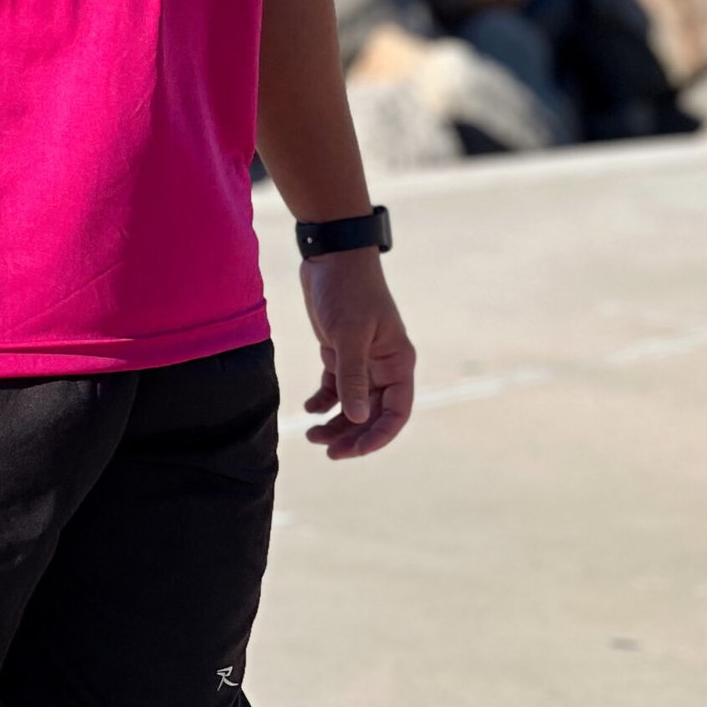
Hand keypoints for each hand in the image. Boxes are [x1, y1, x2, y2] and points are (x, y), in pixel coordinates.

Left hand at [298, 246, 414, 459]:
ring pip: (353, 404)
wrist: (331, 254)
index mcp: (397, 362)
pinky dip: (324, 401)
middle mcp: (383, 365)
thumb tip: (358, 419)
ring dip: (336, 423)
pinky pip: (336, 387)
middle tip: (328, 452)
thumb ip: (353, 377)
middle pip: (373, 414)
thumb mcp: (349, 333)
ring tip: (312, 437)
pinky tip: (309, 408)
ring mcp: (362, 360)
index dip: (379, 437)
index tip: (354, 451)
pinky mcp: (340, 352)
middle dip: (353, 436)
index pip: (397, 412)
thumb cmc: (348, 289)